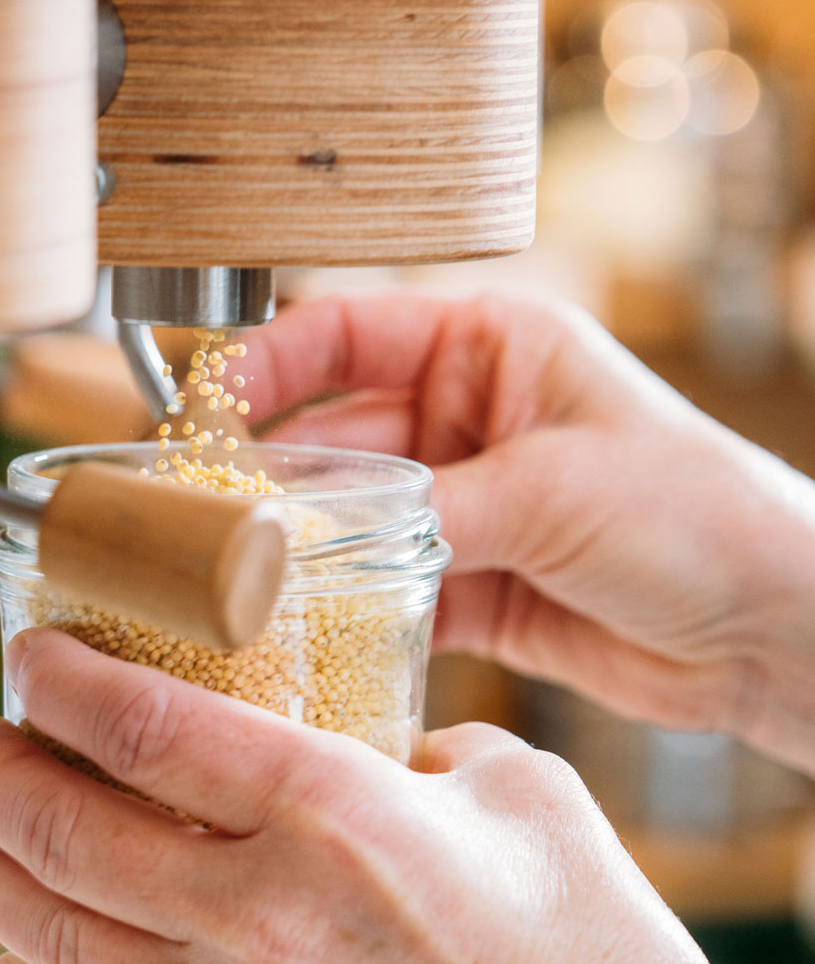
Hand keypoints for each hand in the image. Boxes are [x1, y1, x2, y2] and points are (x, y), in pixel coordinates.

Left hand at [0, 629, 814, 963]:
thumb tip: (346, 730)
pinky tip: (19, 959)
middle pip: (64, 830)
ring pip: (55, 937)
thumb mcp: (507, 786)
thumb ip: (403, 742)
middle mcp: (265, 919)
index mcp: (333, 816)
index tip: (34, 654)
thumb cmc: (588, 948)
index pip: (141, 726)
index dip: (61, 679)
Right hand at [242, 292, 814, 769]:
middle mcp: (467, 418)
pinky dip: (348, 610)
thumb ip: (430, 508)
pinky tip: (307, 630)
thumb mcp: (556, 489)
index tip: (206, 404)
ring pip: (351, 519)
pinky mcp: (470, 581)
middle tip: (209, 517)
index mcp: (491, 348)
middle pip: (335, 435)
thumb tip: (318, 537)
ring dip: (304, 549)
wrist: (774, 630)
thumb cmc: (701, 513)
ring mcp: (464, 503)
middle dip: (273, 475)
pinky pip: (383, 588)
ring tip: (243, 580)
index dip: (269, 363)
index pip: (349, 333)